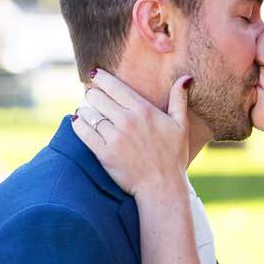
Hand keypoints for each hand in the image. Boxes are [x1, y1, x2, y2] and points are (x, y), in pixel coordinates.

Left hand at [73, 66, 190, 195]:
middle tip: (92, 98)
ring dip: (85, 111)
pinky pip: (82, 132)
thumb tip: (186, 77)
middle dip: (92, 95)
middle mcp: (127, 120)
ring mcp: (114, 137)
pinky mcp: (104, 153)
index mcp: (143, 109)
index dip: (100, 78)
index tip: (95, 75)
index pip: (113, 85)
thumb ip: (178, 99)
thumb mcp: (181, 126)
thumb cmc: (173, 157)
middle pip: (96, 96)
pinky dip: (77, 124)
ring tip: (86, 113)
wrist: (162, 187)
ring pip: (88, 113)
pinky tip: (78, 122)